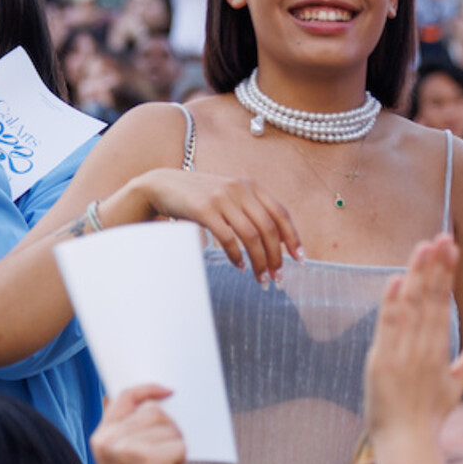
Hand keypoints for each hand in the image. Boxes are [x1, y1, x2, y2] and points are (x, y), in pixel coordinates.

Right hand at [93, 384, 186, 463]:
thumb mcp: (117, 459)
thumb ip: (124, 429)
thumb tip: (148, 398)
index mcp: (101, 436)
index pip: (126, 397)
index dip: (149, 389)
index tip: (167, 391)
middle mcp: (110, 440)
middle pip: (154, 411)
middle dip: (168, 428)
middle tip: (165, 452)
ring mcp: (127, 449)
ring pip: (169, 428)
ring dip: (175, 446)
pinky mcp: (148, 460)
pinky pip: (178, 445)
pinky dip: (181, 459)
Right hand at [114, 169, 300, 280]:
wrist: (163, 185)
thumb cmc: (198, 196)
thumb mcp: (228, 196)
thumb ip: (249, 209)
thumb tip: (274, 239)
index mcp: (250, 185)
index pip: (281, 213)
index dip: (293, 237)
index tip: (299, 259)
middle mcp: (239, 189)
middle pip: (268, 228)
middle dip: (276, 256)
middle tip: (277, 277)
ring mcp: (222, 198)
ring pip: (251, 236)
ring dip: (259, 261)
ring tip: (260, 278)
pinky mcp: (204, 209)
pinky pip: (227, 238)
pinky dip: (236, 256)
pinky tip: (239, 266)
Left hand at [363, 235, 462, 438]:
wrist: (408, 443)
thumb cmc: (430, 418)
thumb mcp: (455, 389)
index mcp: (440, 351)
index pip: (442, 304)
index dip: (446, 275)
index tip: (450, 249)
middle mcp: (423, 348)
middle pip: (430, 299)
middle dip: (435, 266)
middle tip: (442, 236)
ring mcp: (402, 353)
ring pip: (410, 306)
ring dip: (415, 275)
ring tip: (423, 247)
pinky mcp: (381, 361)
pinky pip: (387, 326)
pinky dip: (390, 303)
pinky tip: (395, 279)